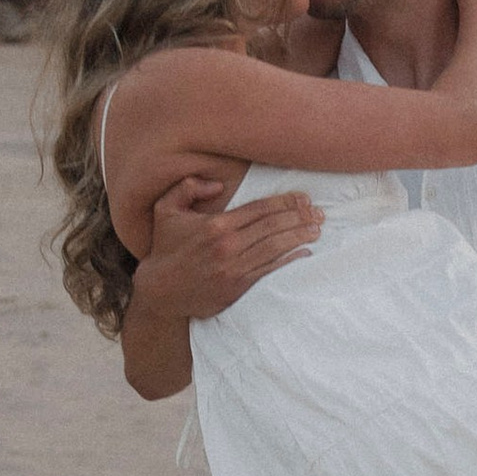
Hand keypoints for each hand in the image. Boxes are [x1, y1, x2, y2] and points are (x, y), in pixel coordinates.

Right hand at [142, 171, 322, 316]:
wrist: (158, 290)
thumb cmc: (164, 247)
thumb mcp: (165, 209)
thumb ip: (188, 187)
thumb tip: (218, 184)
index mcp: (215, 225)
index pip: (259, 209)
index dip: (285, 202)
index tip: (303, 198)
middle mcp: (228, 246)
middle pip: (272, 227)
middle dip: (299, 217)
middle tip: (318, 212)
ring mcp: (235, 268)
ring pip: (275, 248)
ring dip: (299, 237)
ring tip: (316, 229)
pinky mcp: (238, 288)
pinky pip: (270, 270)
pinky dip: (289, 260)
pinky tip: (304, 252)